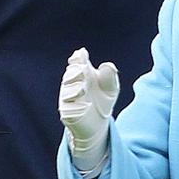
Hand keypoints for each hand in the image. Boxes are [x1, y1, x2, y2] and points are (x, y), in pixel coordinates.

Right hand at [59, 47, 119, 172]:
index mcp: (83, 74)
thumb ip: (110, 76)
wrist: (99, 125)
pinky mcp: (66, 111)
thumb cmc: (103, 102)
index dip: (77, 57)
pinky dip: (73, 100)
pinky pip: (66, 105)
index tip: (81, 53)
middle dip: (76, 69)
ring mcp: (68, 97)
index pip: (77, 61)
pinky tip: (82, 97)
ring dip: (74, 84)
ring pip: (67, 87)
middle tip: (84, 68)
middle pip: (71, 72)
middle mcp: (72, 83)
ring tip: (84, 87)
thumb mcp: (111, 88)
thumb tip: (106, 65)